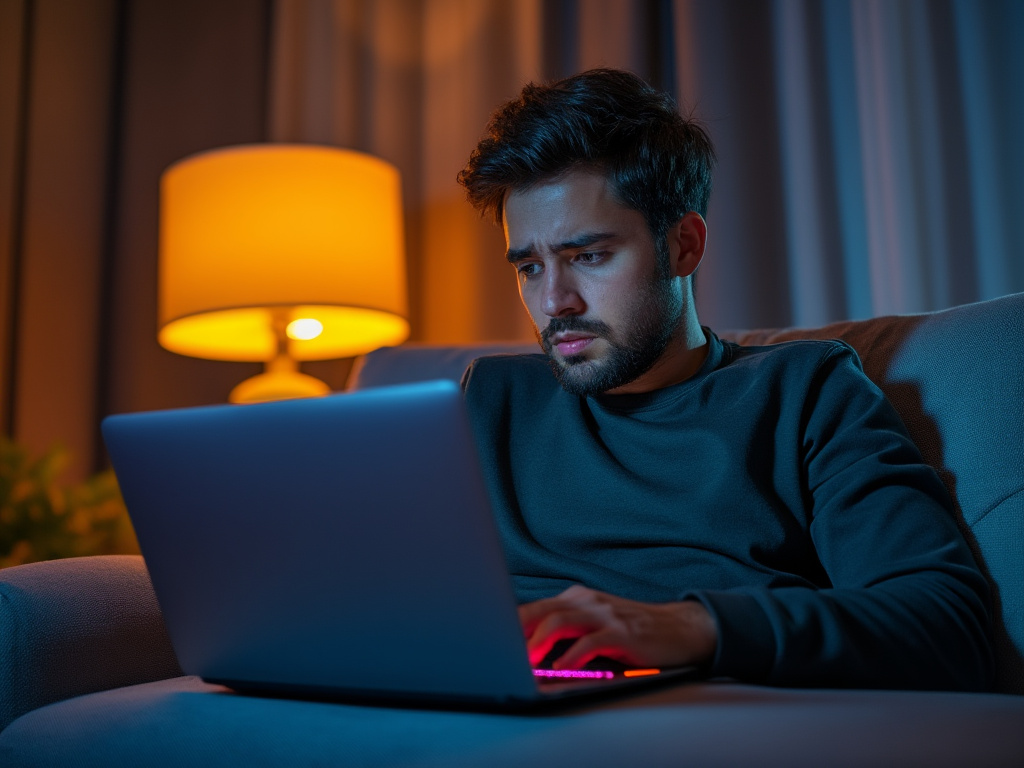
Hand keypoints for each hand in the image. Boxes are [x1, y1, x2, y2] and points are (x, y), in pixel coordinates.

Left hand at [518, 584, 717, 669]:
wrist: (678, 628)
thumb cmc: (631, 629)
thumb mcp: (595, 622)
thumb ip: (566, 630)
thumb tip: (529, 650)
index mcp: (576, 598)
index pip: (535, 608)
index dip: (511, 625)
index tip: (491, 641)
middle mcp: (586, 600)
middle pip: (540, 611)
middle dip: (516, 632)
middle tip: (498, 652)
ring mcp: (603, 614)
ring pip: (559, 622)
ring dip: (537, 643)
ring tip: (523, 662)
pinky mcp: (620, 633)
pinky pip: (588, 643)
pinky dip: (570, 657)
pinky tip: (559, 669)